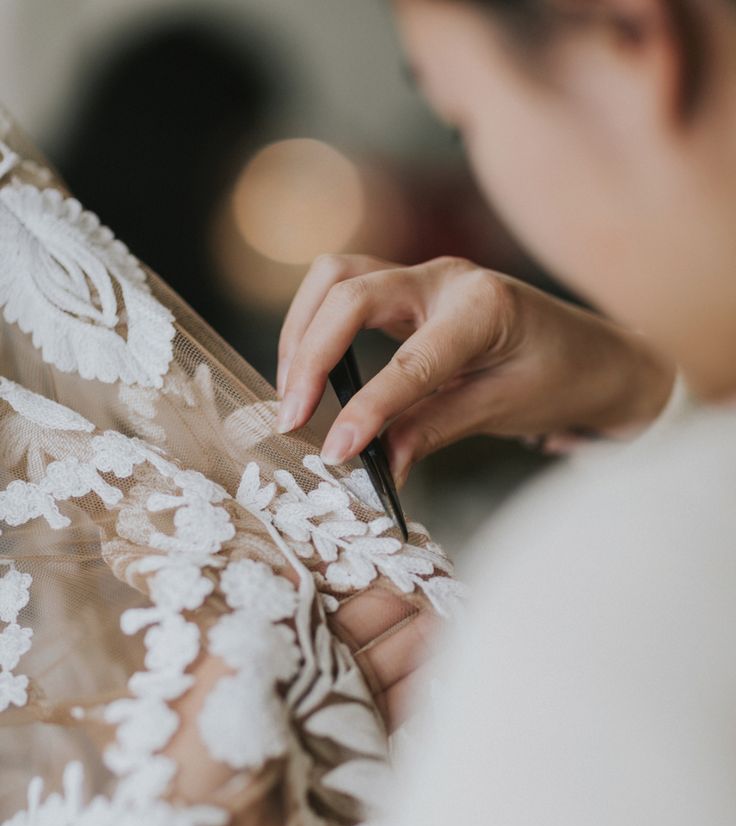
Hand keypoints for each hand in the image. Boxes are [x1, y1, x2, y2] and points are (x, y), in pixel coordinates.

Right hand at [277, 254, 674, 484]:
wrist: (598, 357)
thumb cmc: (562, 380)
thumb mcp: (502, 411)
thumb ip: (432, 431)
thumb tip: (375, 464)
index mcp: (483, 308)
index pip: (408, 362)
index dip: (364, 411)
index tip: (333, 454)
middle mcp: (448, 278)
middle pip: (349, 292)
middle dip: (309, 353)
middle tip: (291, 417)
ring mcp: (427, 276)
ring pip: (337, 277)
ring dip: (302, 330)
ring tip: (293, 392)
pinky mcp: (413, 287)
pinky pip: (347, 288)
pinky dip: (317, 323)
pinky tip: (310, 368)